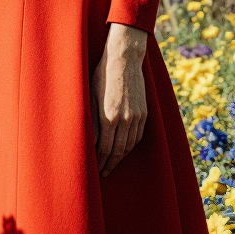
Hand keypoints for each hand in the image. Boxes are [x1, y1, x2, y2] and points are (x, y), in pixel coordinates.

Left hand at [92, 23, 148, 176]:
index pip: (105, 149)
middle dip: (110, 165)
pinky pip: (138, 136)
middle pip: (118, 151)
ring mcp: (137, 116)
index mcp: (109, 117)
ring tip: (113, 164)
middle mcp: (125, 119)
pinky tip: (125, 149)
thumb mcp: (91, 98)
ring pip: (130, 145)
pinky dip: (131, 146)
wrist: (124, 60)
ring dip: (121, 158)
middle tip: (104, 174)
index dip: (100, 162)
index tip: (95, 170)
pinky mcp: (144, 112)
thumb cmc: (102, 76)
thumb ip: (92, 122)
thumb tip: (91, 143)